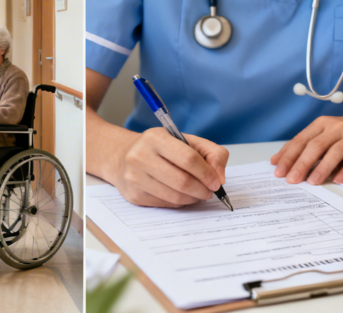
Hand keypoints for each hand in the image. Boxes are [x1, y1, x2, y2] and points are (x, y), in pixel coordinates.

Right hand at [108, 128, 227, 207]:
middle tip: (209, 191)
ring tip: (196, 193)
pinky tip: (180, 194)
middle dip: (202, 190)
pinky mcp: (133, 194)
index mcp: (154, 138)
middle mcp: (139, 156)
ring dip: (193, 198)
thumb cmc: (159, 149)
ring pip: (175, 196)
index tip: (216, 182)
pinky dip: (179, 202)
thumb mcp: (185, 141)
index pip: (188, 158)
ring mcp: (134, 177)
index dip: (207, 173)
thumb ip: (211, 153)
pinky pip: (166, 204)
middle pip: (182, 181)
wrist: (122, 157)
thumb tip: (220, 177)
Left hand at [271, 112, 342, 184]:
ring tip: (311, 182)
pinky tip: (338, 180)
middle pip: (315, 146)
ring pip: (334, 152)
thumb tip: (276, 160)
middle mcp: (335, 128)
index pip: (300, 140)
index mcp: (321, 124)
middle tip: (291, 179)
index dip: (288, 155)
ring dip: (321, 168)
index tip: (278, 170)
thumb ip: (302, 146)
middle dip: (301, 163)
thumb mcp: (324, 134)